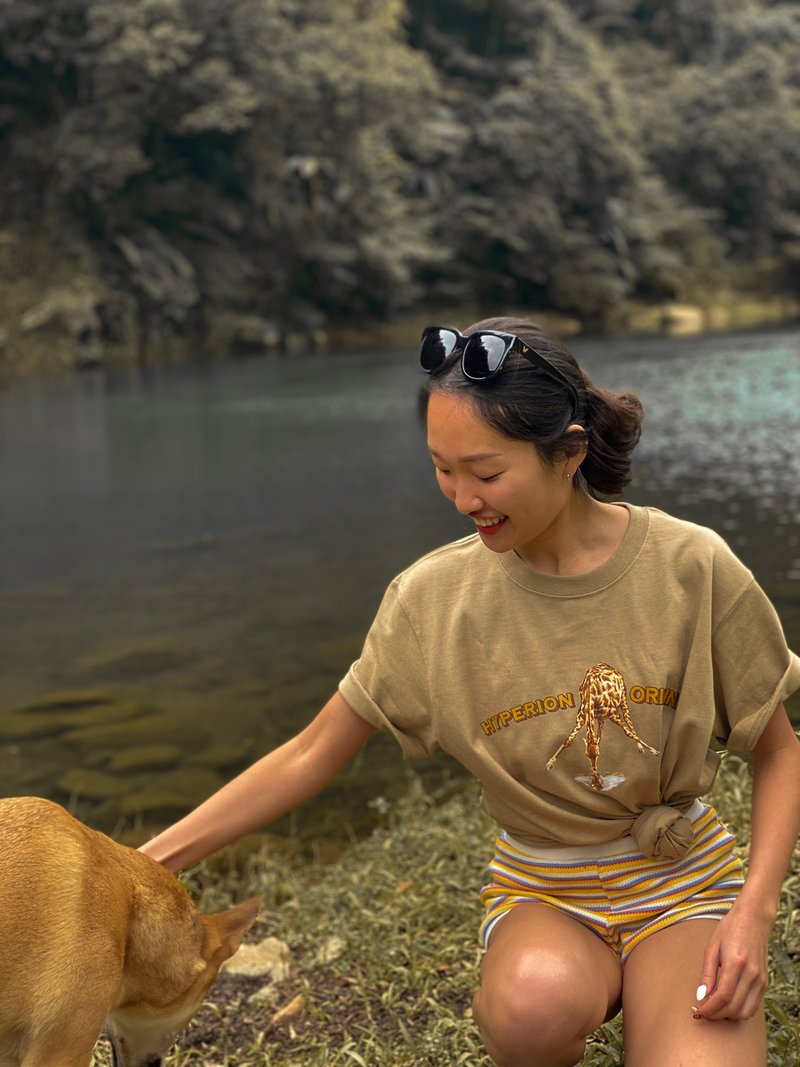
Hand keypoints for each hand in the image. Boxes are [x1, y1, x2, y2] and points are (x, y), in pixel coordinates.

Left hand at [693, 902, 770, 1020]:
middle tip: (703, 1012)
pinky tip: (728, 1004)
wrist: (753, 920)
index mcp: (735, 962)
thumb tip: (701, 996)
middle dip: (716, 1014)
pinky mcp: (764, 983)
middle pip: (734, 1007)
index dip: (709, 1008)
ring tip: (714, 1009)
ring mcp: (760, 980)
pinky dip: (739, 1011)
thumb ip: (707, 973)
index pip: (723, 996)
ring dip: (728, 1015)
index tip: (698, 1010)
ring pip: (745, 1011)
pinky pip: (753, 1006)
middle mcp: (751, 974)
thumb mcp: (712, 947)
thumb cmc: (729, 930)